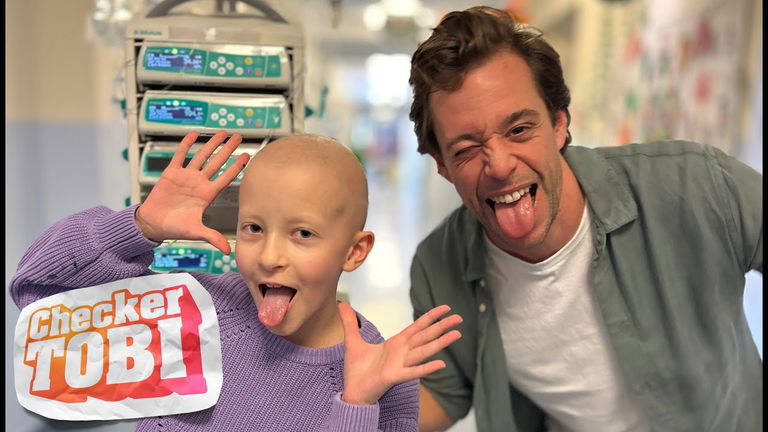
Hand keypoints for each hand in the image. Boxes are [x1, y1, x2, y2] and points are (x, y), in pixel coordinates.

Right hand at [135, 130, 249, 254]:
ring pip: (201, 156)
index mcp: (207, 195)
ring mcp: (186, 176)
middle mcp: (199, 183)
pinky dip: (186, 144)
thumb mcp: (196, 232)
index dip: (236, 167)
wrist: (153, 224)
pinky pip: (180, 155)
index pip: (225, 178)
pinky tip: (194, 134)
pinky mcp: (171, 173)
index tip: (247, 156)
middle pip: (217, 162)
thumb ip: (213, 238)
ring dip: (211, 144)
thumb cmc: (175, 228)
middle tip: (238, 136)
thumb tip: (229, 250)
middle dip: (227, 149)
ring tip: (221, 132)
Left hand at [338, 302, 461, 404]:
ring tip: (456, 334)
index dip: (431, 317)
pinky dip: (427, 368)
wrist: (352, 391)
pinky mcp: (395, 376)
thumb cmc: (356, 370)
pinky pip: (413, 371)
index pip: (417, 327)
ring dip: (440, 343)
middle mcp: (402, 352)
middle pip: (426, 336)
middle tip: (459, 318)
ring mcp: (401, 364)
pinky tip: (441, 364)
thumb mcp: (352, 341)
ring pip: (424, 351)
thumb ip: (350, 322)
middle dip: (442, 326)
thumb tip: (342, 304)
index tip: (446, 308)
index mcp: (396, 343)